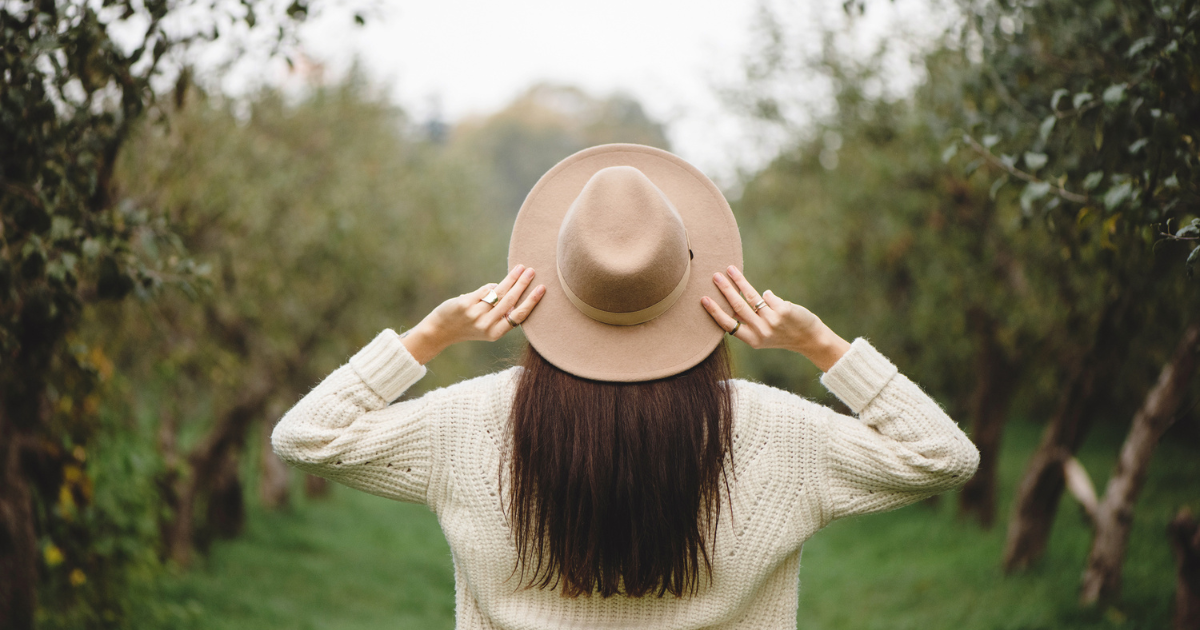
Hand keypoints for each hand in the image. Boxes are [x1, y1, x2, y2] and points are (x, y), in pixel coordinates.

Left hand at [401, 265, 545, 363]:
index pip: (519, 316)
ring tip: (521, 268)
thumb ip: (500, 315)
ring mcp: (476, 314)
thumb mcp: (487, 328)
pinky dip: (493, 285)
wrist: (440, 330)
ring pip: (499, 292)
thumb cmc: (468, 326)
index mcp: (496, 333)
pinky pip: (485, 289)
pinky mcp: (466, 304)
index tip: (542, 289)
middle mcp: (487, 325)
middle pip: (511, 301)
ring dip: (512, 278)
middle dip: (523, 284)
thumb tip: (516, 293)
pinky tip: (500, 282)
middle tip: (532, 271)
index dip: (531, 301)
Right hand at [701, 266, 849, 371]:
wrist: (809, 339)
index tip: (704, 298)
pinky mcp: (783, 310)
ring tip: (730, 269)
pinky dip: (769, 296)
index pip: (728, 324)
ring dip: (739, 281)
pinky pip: (769, 296)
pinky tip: (770, 298)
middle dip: (725, 289)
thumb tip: (732, 299)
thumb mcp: (762, 336)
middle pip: (737, 306)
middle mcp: (761, 332)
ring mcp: (772, 321)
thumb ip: (748, 323)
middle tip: (714, 276)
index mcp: (752, 340)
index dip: (715, 311)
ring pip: (751, 296)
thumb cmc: (782, 335)